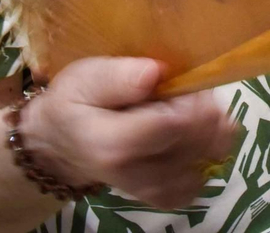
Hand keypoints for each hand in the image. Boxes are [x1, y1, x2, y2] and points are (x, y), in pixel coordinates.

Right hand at [23, 57, 237, 208]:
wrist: (61, 143)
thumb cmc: (75, 103)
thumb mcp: (86, 78)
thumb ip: (118, 76)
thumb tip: (154, 72)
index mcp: (113, 145)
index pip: (175, 124)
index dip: (190, 97)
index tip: (180, 79)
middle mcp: (136, 174)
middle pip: (197, 142)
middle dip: (202, 108)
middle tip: (182, 89)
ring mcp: (153, 190)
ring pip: (208, 159)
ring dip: (208, 129)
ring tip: (183, 108)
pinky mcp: (165, 197)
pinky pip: (203, 176)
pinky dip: (205, 153)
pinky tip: (188, 133)